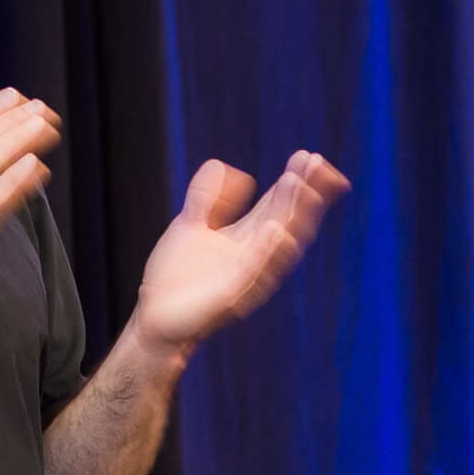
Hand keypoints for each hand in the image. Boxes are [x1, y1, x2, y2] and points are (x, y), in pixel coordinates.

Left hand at [126, 152, 347, 351]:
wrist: (156, 319)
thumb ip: (206, 196)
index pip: (279, 204)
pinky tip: (276, 229)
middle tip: (316, 162)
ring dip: (293, 216)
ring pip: (280, 245)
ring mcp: (247, 276)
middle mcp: (255, 256)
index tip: (309, 155)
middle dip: (304, 192)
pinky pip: (255, 272)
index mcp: (247, 237)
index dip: (296, 181)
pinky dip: (268, 252)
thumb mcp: (190, 224)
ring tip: (301, 185)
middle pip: (288, 219)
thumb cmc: (176, 278)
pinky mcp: (232, 297)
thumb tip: (221, 165)